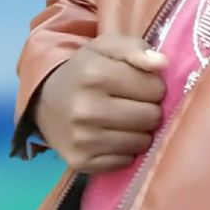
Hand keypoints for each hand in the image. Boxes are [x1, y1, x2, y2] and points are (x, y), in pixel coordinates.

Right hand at [33, 33, 167, 173]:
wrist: (47, 100)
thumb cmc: (87, 70)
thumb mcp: (108, 47)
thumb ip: (136, 48)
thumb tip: (162, 63)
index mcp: (95, 74)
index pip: (155, 88)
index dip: (154, 86)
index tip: (143, 85)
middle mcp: (86, 108)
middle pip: (151, 117)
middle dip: (151, 109)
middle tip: (138, 104)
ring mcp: (82, 138)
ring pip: (142, 142)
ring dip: (141, 131)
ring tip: (128, 119)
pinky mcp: (80, 161)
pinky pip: (125, 161)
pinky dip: (126, 151)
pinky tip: (115, 136)